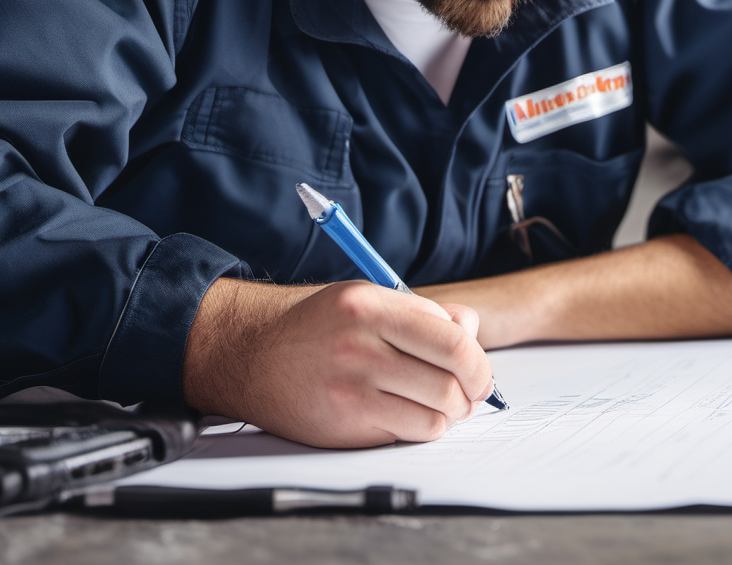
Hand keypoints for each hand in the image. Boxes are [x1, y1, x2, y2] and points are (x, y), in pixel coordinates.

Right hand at [182, 277, 494, 447]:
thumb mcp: (367, 297)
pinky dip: (420, 427)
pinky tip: (409, 413)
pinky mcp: (343, 426)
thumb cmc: (316, 323)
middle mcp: (360, 348)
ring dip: (448, 413)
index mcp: (371, 307)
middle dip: (471, 392)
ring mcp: (350, 391)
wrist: (251, 352)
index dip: (478, 362)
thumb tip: (472, 329)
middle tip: (468, 391)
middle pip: (450, 383)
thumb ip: (423, 312)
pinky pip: (407, 435)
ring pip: (435, 415)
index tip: (480, 371)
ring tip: (440, 402)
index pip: (453, 341)